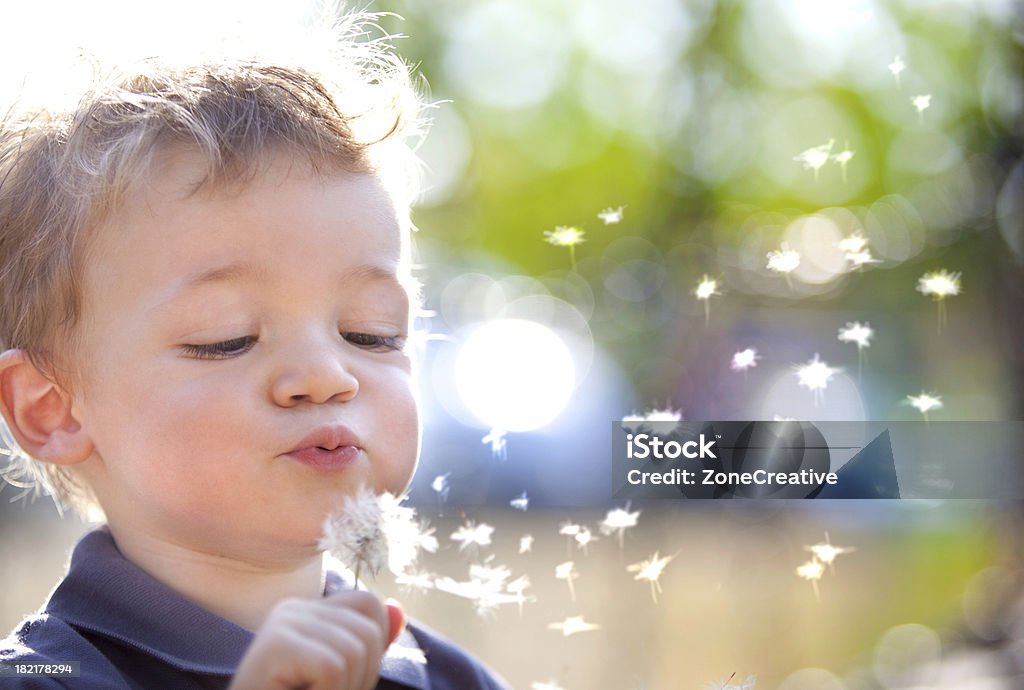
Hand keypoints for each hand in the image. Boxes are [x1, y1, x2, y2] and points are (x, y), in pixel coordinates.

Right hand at [228, 591, 405, 689]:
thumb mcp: (336, 676)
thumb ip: (365, 646)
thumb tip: (401, 612)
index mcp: (306, 612)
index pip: (367, 604)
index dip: (376, 644)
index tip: (351, 679)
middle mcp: (293, 609)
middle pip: (367, 630)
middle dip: (363, 675)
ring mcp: (283, 623)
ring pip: (354, 651)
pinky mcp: (277, 644)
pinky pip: (333, 667)